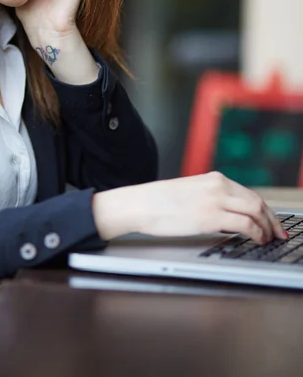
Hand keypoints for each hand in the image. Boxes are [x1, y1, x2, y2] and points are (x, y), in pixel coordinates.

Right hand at [93, 172, 287, 243]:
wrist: (140, 204)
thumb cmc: (159, 202)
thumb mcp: (191, 193)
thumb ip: (211, 200)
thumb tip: (229, 218)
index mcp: (214, 179)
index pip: (249, 194)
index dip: (265, 210)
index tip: (271, 222)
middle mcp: (218, 185)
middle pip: (257, 202)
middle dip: (271, 220)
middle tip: (277, 233)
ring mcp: (216, 200)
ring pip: (255, 211)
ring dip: (266, 228)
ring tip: (267, 239)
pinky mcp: (211, 216)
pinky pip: (245, 224)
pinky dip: (256, 233)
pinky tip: (256, 240)